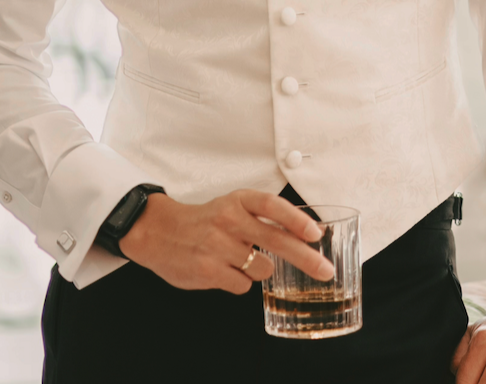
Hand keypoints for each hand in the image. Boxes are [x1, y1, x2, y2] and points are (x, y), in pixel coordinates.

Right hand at [117, 189, 333, 294]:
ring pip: (262, 267)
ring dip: (259, 269)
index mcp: (237, 200)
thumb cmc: (205, 221)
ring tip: (238, 259)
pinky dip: (240, 282)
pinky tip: (224, 271)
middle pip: (276, 240)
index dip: (297, 220)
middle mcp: (229, 219)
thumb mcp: (232, 208)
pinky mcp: (209, 270)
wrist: (160, 232)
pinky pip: (243, 285)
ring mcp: (218, 245)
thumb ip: (263, 218)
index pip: (272, 206)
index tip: (317, 233)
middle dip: (306, 257)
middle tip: (326, 271)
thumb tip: (306, 233)